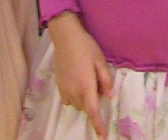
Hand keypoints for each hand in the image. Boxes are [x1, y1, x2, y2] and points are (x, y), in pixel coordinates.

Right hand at [48, 12, 112, 138]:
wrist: (66, 37)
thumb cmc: (86, 47)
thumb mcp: (101, 60)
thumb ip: (106, 79)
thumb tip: (109, 96)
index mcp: (86, 85)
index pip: (93, 111)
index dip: (98, 124)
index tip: (102, 135)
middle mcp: (74, 91)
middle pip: (86, 108)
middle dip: (93, 102)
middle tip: (97, 83)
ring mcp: (64, 89)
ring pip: (77, 105)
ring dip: (84, 100)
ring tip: (87, 81)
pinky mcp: (58, 86)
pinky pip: (67, 100)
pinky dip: (74, 97)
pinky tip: (77, 84)